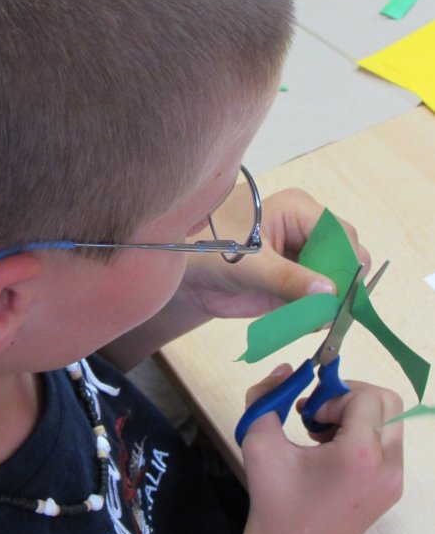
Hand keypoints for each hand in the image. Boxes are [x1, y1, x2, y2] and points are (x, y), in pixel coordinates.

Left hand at [102, 187, 370, 368]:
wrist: (187, 276)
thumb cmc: (210, 251)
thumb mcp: (251, 265)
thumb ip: (289, 279)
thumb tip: (330, 293)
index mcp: (299, 210)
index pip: (341, 234)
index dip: (347, 263)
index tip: (343, 294)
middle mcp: (308, 231)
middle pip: (345, 258)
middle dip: (341, 287)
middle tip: (330, 313)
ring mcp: (304, 258)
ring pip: (336, 282)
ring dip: (331, 304)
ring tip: (316, 321)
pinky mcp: (297, 283)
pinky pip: (320, 300)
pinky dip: (318, 314)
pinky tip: (306, 323)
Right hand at [232, 366, 402, 533]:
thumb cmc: (273, 500)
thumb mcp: (258, 441)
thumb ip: (266, 395)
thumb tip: (286, 369)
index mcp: (360, 456)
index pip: (366, 396)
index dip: (334, 393)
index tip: (309, 411)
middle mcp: (387, 467)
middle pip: (387, 402)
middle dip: (349, 397)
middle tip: (317, 414)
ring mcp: (393, 481)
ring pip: (388, 420)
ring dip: (355, 414)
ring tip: (320, 433)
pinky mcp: (390, 489)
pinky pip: (385, 441)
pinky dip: (360, 433)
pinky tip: (329, 450)